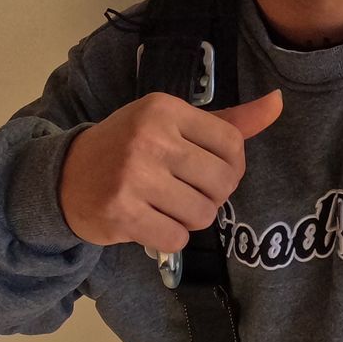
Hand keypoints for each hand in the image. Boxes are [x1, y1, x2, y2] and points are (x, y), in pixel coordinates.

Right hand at [59, 90, 282, 250]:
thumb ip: (226, 121)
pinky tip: (151, 222)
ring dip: (190, 218)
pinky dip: (169, 237)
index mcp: (165, 109)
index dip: (233, 166)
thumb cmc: (128, 146)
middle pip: (222, 182)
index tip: (212, 171)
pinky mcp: (122, 212)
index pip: (232, 144)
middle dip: (212, 196)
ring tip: (167, 206)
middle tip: (187, 192)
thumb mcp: (171, 123)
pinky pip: (176, 238)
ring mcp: (134, 176)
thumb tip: (277, 103)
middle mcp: (150, 138)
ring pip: (202, 214)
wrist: (65, 176)